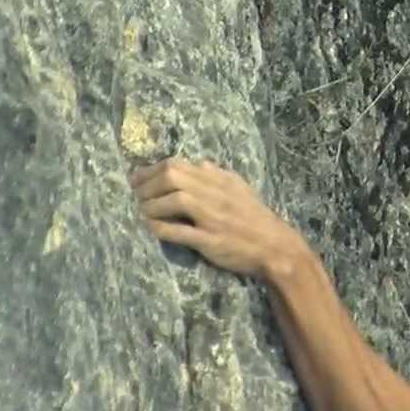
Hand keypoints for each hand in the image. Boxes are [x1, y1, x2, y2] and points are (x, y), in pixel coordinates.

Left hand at [128, 158, 307, 278]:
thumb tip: (198, 163)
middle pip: (173, 177)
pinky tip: (150, 229)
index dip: (151, 170)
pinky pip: (182, 231)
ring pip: (176, 199)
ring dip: (152, 205)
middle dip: (147, 185)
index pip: (178, 165)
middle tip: (134, 196)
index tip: (135, 179)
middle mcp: (215, 194)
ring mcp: (213, 217)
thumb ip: (218, 175)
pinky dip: (162, 228)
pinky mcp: (212, 240)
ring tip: (140, 212)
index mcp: (219, 180)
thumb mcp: (239, 189)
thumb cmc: (255, 218)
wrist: (275, 247)